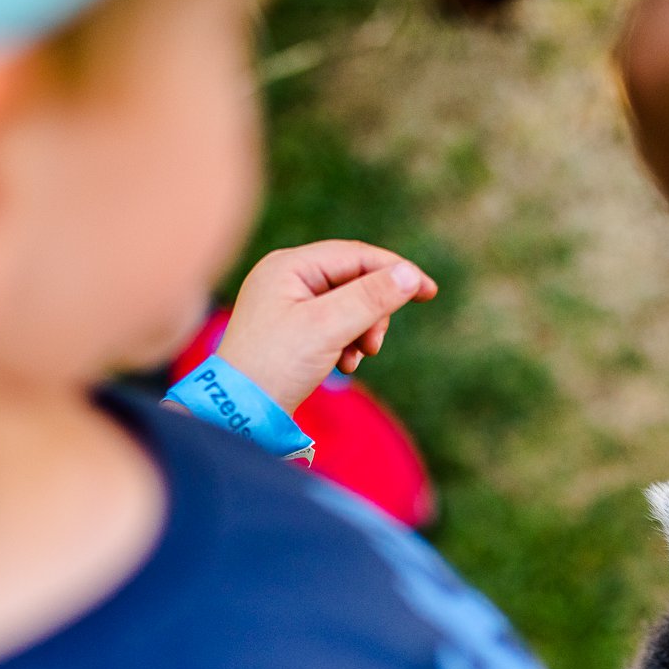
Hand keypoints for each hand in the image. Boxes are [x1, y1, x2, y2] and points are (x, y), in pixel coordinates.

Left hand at [215, 241, 438, 413]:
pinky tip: (343, 365)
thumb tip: (410, 275)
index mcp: (289, 266)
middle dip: (373, 312)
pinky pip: (334, 326)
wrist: (239, 413)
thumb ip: (371, 298)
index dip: (395, 271)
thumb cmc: (275, 366)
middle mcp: (286, 278)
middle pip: (354, 280)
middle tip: (374, 344)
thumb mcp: (328, 328)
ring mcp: (287, 305)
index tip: (429, 291)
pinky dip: (347, 343)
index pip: (355, 255)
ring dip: (362, 331)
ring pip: (348, 305)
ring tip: (354, 359)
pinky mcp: (292, 331)